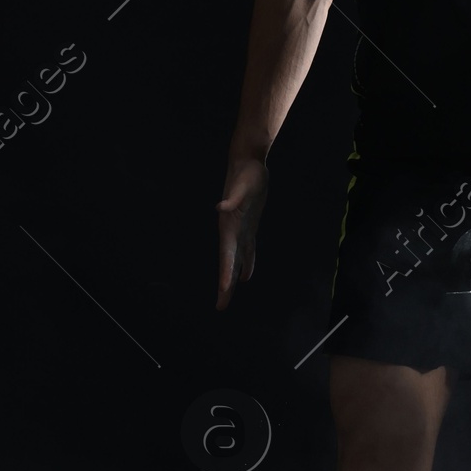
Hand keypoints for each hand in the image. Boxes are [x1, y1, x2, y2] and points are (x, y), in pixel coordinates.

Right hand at [215, 157, 268, 309]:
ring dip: (232, 278)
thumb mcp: (243, 185)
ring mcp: (240, 229)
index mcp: (229, 226)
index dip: (226, 273)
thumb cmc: (246, 173)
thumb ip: (233, 197)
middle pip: (228, 263)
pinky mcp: (248, 225)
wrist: (247, 162)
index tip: (225, 291)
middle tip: (221, 307)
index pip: (227, 255)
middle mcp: (232, 231)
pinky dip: (247, 263)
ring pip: (236, 260)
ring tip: (227, 296)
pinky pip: (247, 249)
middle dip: (224, 285)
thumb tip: (221, 207)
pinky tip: (246, 276)